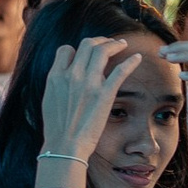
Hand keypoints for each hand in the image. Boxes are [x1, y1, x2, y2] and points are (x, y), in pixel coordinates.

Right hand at [40, 35, 139, 159]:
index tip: (86, 55)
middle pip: (86, 45)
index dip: (77, 50)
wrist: (64, 146)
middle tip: (109, 43)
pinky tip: (137, 58)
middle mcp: (71, 75)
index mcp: (55, 77)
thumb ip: (59, 84)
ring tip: (122, 45)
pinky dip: (130, 61)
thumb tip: (67, 76)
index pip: (66, 50)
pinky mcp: (105, 94)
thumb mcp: (50, 100)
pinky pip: (120, 70)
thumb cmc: (57, 128)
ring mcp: (89, 83)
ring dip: (114, 44)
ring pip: (102, 50)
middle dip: (99, 41)